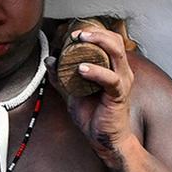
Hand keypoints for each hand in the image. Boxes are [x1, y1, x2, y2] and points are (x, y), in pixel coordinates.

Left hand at [61, 25, 136, 161]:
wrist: (104, 139)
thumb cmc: (94, 115)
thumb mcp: (73, 93)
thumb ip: (62, 77)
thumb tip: (49, 60)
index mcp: (113, 68)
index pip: (109, 40)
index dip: (93, 32)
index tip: (74, 33)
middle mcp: (121, 71)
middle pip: (116, 41)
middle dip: (96, 32)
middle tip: (77, 34)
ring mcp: (122, 82)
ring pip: (117, 53)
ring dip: (98, 42)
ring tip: (80, 41)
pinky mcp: (119, 95)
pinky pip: (110, 79)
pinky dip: (96, 71)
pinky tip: (81, 69)